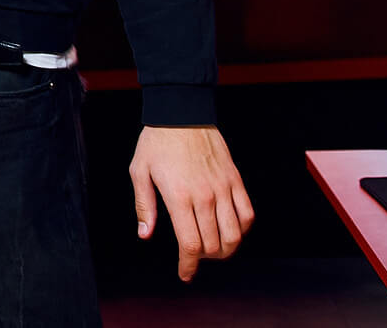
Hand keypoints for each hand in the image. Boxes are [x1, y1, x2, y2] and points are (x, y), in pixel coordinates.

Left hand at [130, 125, 254, 281]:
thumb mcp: (139, 171)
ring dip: (226, 249)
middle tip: (194, 257)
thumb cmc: (156, 141)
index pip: (190, 245)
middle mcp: (205, 196)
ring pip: (235, 235)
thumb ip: (144, 206)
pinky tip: (230, 230)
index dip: (189, 265)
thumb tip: (145, 235)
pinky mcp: (235, 180)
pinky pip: (247, 214)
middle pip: (214, 245)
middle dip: (204, 259)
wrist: (182, 111)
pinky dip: (241, 230)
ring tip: (213, 248)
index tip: (185, 274)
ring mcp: (223, 188)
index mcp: (178, 197)